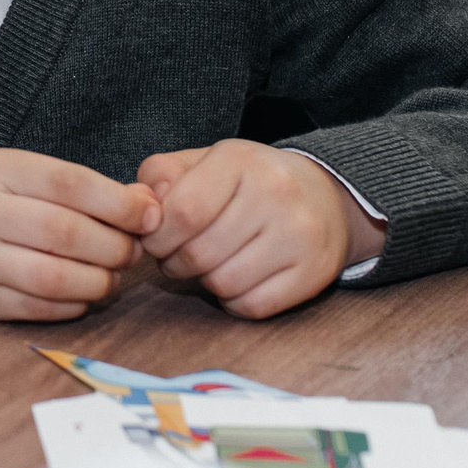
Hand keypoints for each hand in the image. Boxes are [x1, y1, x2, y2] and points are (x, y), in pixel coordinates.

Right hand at [0, 148, 159, 326]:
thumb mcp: (17, 178)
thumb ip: (77, 188)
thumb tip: (146, 204)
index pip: (70, 184)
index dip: (120, 203)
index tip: (150, 216)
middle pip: (68, 233)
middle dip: (115, 247)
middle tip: (133, 253)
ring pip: (56, 277)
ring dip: (99, 282)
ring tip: (112, 278)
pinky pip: (40, 307)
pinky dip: (74, 304)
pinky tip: (83, 296)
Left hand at [139, 140, 385, 319]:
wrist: (326, 197)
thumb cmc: (249, 182)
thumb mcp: (204, 163)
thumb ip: (162, 176)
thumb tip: (141, 206)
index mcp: (240, 160)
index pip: (182, 212)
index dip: (156, 236)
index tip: (156, 238)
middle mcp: (276, 193)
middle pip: (199, 253)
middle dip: (176, 261)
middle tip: (179, 254)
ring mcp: (300, 235)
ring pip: (223, 283)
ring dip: (205, 282)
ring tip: (211, 263)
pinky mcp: (315, 272)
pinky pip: (253, 306)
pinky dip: (234, 301)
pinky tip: (238, 280)